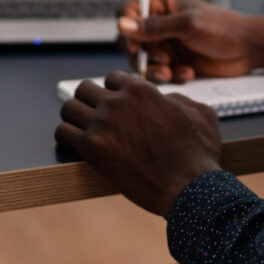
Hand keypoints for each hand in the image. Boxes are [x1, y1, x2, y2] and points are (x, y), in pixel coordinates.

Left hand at [55, 70, 221, 217]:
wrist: (188, 185)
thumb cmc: (198, 150)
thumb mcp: (200, 112)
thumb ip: (179, 100)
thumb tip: (167, 100)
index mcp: (141, 89)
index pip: (112, 78)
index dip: (114, 91)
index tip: (116, 104)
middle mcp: (117, 101)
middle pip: (84, 89)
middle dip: (89, 100)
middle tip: (95, 115)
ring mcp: (102, 124)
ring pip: (68, 107)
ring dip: (73, 116)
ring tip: (81, 128)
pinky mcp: (92, 149)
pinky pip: (62, 133)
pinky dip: (66, 136)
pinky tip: (76, 144)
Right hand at [116, 0, 263, 82]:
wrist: (248, 49)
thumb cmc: (222, 28)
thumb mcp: (187, 25)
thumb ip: (153, 27)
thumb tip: (121, 25)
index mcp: (162, 5)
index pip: (128, 12)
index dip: (126, 28)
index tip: (136, 42)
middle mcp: (160, 24)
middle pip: (130, 40)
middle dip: (141, 52)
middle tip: (161, 58)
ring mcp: (167, 44)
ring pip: (142, 60)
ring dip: (155, 68)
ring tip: (172, 70)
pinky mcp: (175, 63)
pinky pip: (159, 73)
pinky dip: (170, 76)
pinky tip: (188, 73)